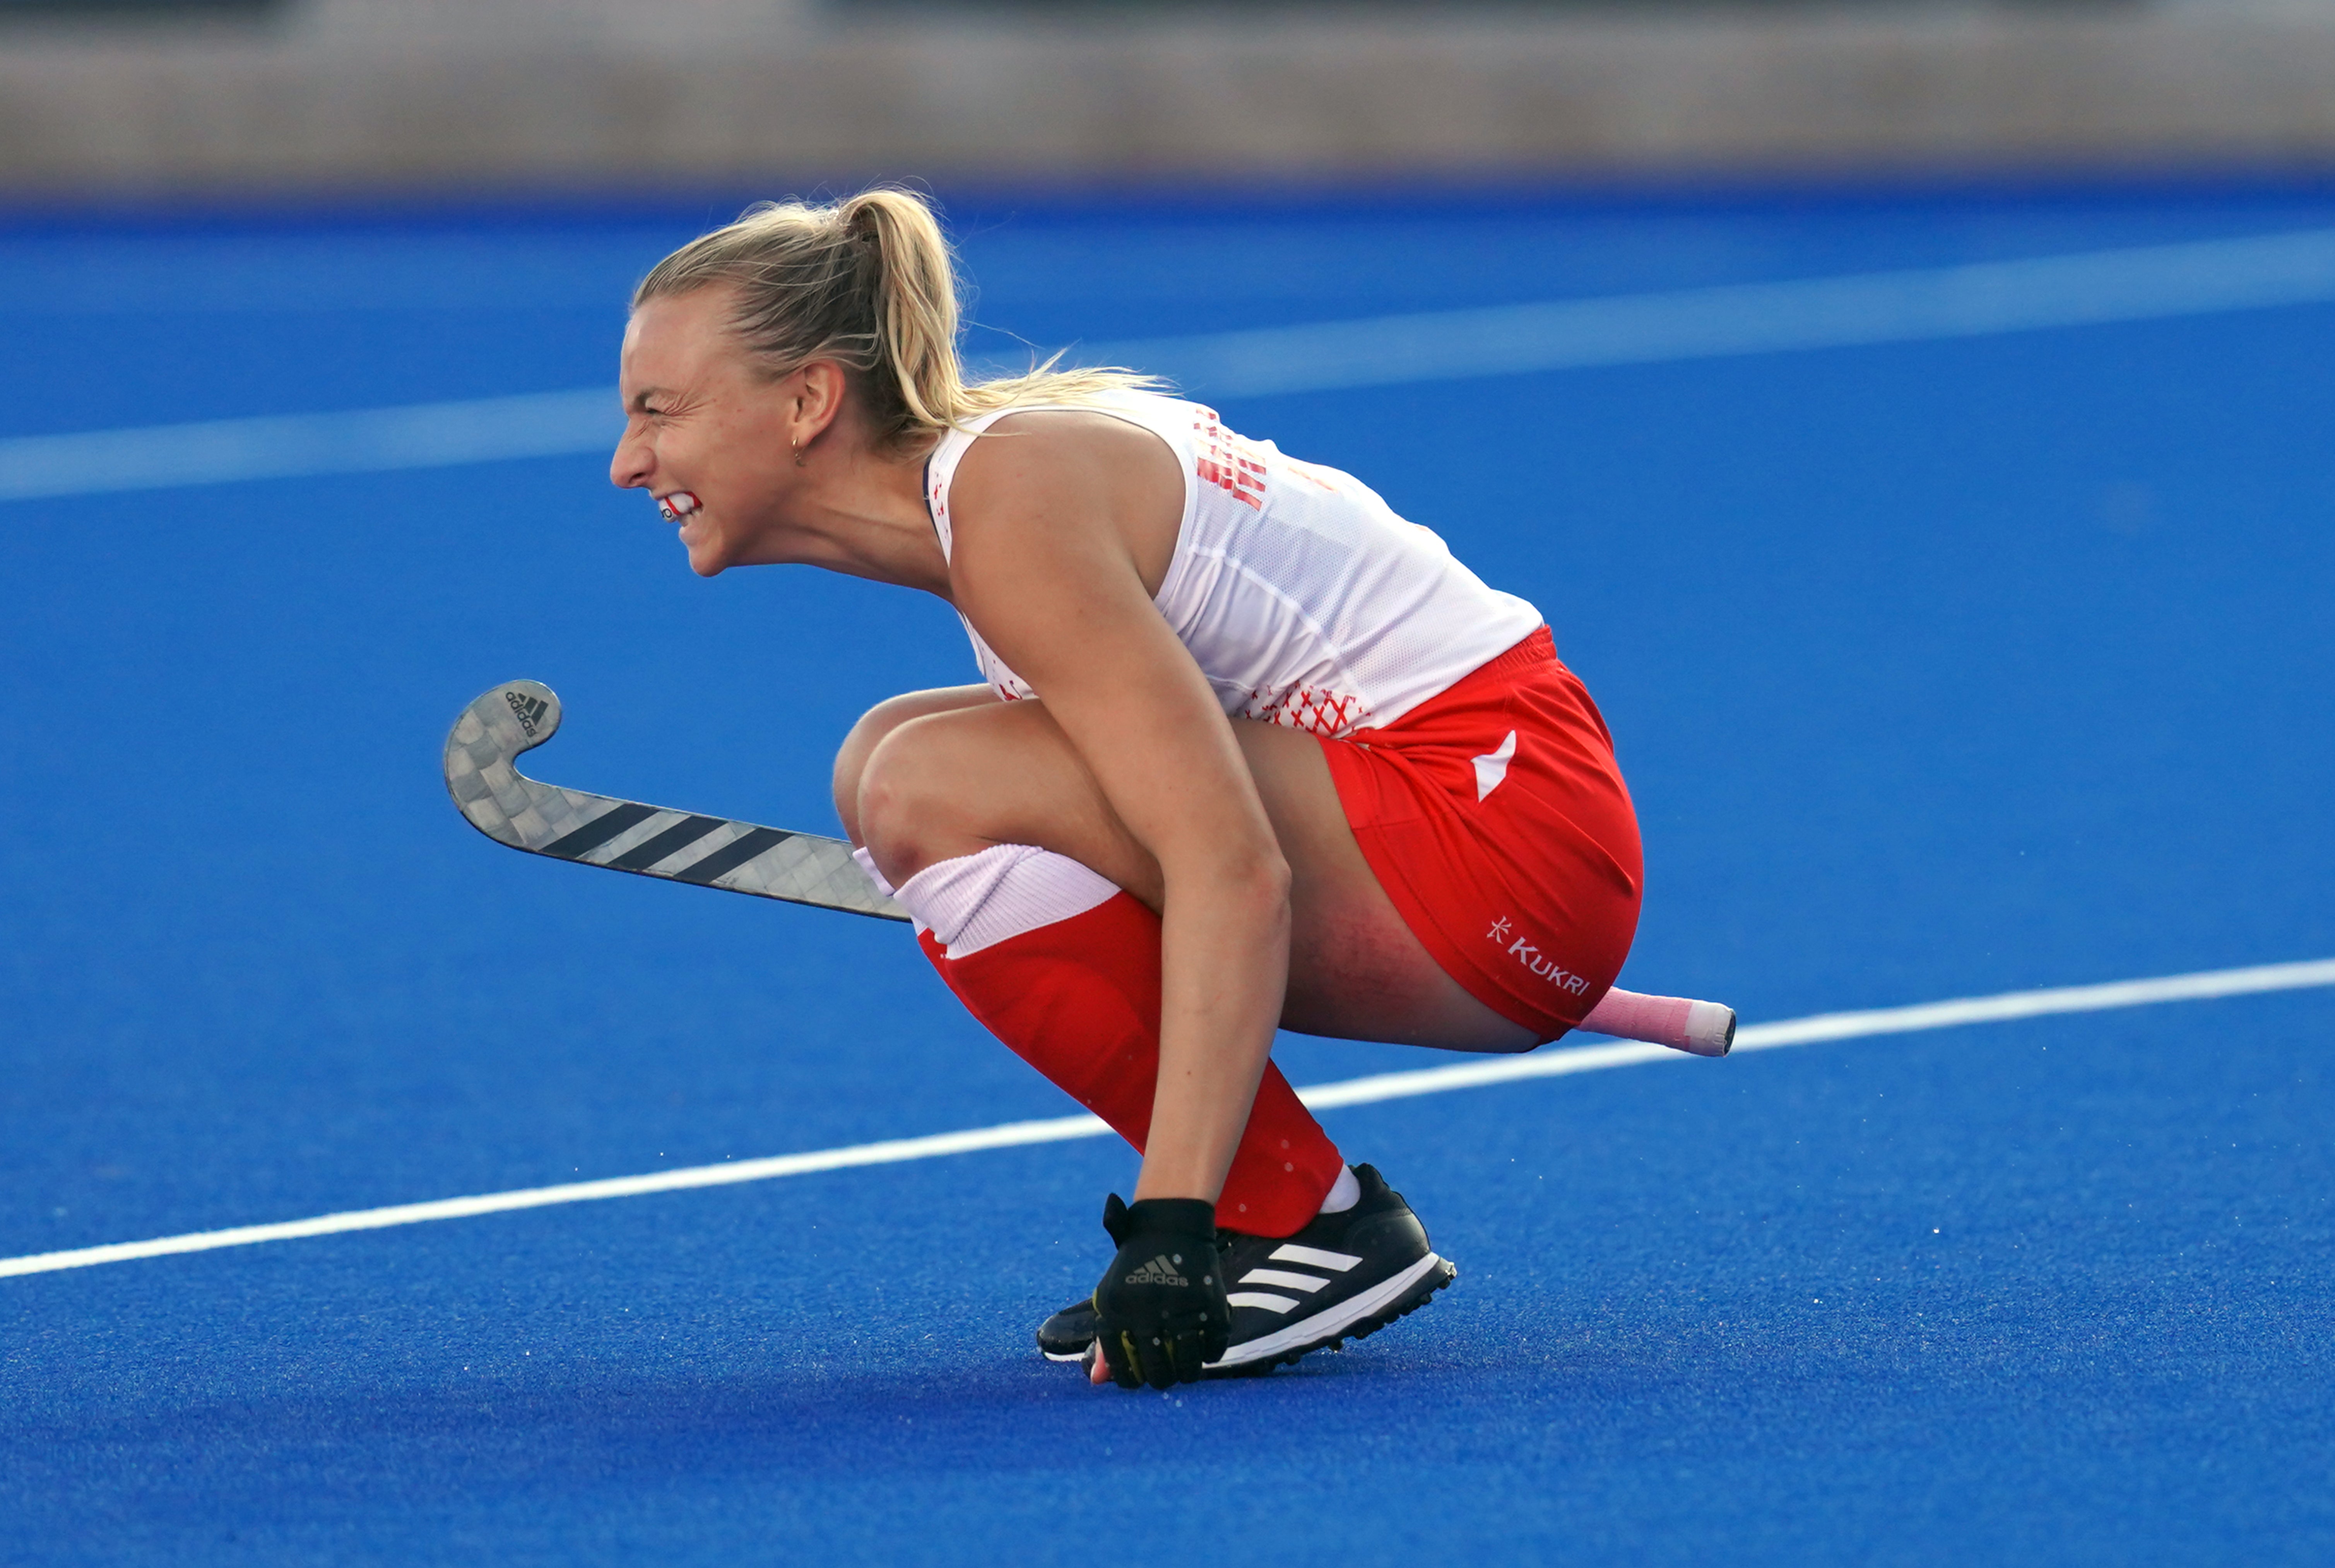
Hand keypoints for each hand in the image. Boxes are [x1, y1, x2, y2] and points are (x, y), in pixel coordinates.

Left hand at [1089, 1194, 1229, 1389]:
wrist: (1170, 1227)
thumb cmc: (1135, 1268)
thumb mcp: (1112, 1298)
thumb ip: (1104, 1340)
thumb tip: (1097, 1381)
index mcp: (1118, 1310)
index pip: (1121, 1365)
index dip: (1128, 1379)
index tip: (1136, 1380)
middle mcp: (1149, 1311)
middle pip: (1157, 1371)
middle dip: (1161, 1380)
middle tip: (1164, 1376)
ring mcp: (1182, 1308)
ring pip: (1188, 1366)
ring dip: (1187, 1374)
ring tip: (1186, 1371)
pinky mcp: (1210, 1304)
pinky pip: (1214, 1348)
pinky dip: (1210, 1355)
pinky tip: (1204, 1351)